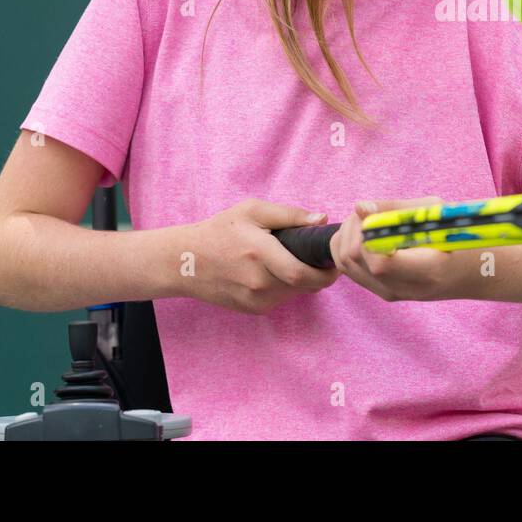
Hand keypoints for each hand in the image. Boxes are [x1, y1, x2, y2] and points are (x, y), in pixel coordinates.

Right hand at [175, 199, 339, 314]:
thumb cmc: (220, 230)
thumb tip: (321, 219)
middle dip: (320, 275)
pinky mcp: (252, 309)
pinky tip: (278, 271)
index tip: (336, 262)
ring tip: (297, 261)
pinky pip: (282, 299)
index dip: (326, 272)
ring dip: (304, 280)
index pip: (302, 273)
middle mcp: (258, 282)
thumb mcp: (252, 211)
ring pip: (295, 293)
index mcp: (259, 253)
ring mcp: (254, 299)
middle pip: (303, 285)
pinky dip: (288, 287)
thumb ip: (289, 215)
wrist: (185, 261)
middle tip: (326, 261)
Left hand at [330, 196, 470, 302]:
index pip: (379, 261)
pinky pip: (349, 269)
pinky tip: (364, 235)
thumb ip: (396, 209)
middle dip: (352, 228)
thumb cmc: (456, 235)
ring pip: (345, 263)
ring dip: (346, 236)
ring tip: (365, 220)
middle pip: (354, 259)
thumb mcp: (435, 212)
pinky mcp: (381, 292)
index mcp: (426, 270)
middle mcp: (404, 288)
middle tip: (367, 212)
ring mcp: (390, 293)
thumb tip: (360, 207)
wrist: (469, 271)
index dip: (367, 233)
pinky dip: (347, 247)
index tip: (374, 214)